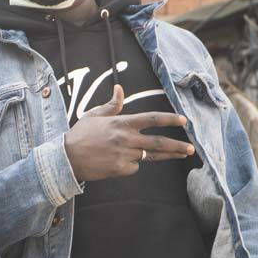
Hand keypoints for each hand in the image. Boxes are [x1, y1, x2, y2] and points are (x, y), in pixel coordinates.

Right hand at [63, 84, 193, 181]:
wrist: (66, 159)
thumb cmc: (79, 135)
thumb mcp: (93, 116)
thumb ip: (112, 105)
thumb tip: (120, 88)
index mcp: (121, 123)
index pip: (151, 119)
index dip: (170, 119)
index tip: (183, 120)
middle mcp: (125, 139)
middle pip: (158, 142)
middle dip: (177, 145)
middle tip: (192, 147)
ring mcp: (124, 155)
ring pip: (149, 156)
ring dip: (166, 156)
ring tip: (182, 155)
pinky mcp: (120, 169)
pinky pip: (134, 166)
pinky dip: (132, 164)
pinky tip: (121, 162)